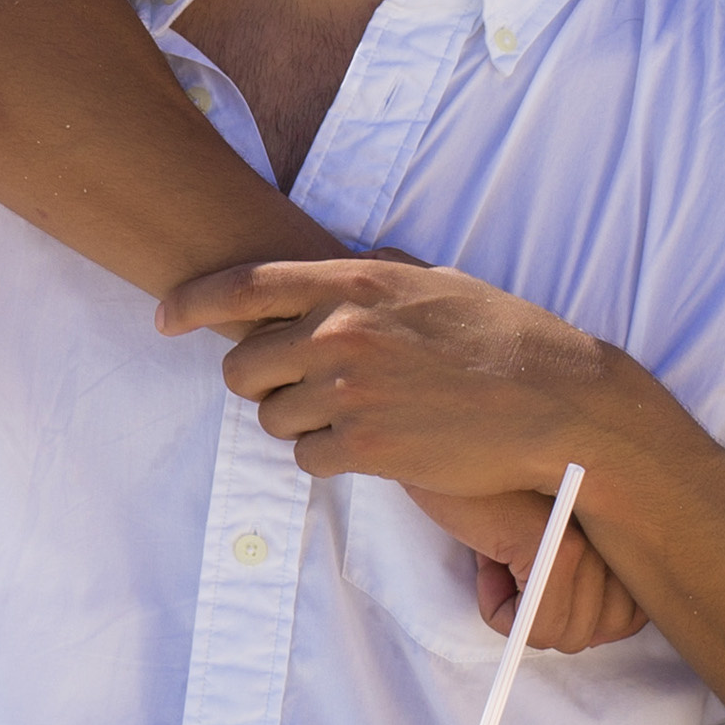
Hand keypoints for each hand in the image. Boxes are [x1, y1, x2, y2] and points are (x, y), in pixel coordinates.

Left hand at [160, 254, 618, 502]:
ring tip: (355, 416)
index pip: (243, 286)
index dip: (191, 303)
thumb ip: (374, 274)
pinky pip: (307, 459)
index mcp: (356, 281)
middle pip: (243, 368)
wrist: (559, 406)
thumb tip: (334, 265)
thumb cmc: (503, 339)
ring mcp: (350, 392)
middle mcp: (342, 331)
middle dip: (260, 383)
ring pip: (272, 419)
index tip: (164, 319)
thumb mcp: (435, 281)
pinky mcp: (365, 449)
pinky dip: (329, 458)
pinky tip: (374, 446)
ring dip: (299, 423)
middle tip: (301, 388)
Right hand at [437, 494, 646, 653]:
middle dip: (551, 616)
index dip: (582, 615)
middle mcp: (623, 530)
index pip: (634, 616)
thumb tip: (596, 636)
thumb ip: (588, 576)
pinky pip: (532, 625)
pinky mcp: (555, 546)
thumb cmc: (489, 488)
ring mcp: (593, 538)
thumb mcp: (547, 534)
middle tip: (516, 562)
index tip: (541, 575)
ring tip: (502, 553)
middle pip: (604, 631)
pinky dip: (497, 611)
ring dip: (522, 612)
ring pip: (568, 635)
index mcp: (631, 525)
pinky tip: (487, 560)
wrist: (439, 443)